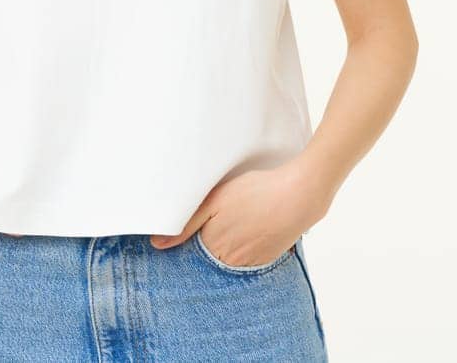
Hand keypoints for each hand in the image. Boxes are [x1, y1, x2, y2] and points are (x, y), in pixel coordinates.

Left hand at [147, 161, 323, 266]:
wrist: (299, 195)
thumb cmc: (255, 192)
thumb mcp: (215, 200)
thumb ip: (185, 224)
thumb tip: (157, 245)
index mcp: (213, 248)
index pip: (188, 256)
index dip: (183, 245)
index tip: (178, 237)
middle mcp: (230, 263)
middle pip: (207, 261)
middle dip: (202, 249)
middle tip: (212, 225)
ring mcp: (251, 264)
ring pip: (226, 262)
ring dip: (223, 250)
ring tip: (231, 226)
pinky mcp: (267, 260)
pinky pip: (245, 262)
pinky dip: (241, 250)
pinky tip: (245, 231)